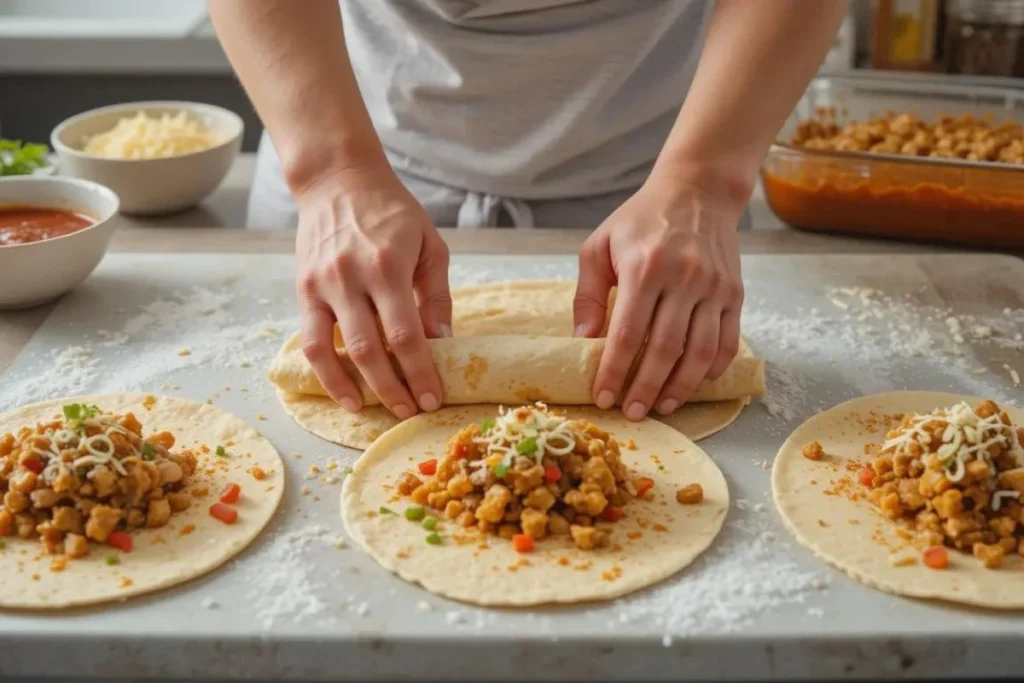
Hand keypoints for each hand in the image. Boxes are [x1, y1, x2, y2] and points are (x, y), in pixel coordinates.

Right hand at [295, 163, 450, 418]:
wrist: (338, 180)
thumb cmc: (392, 213)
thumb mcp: (429, 244)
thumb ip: (435, 295)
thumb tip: (443, 342)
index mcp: (388, 266)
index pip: (406, 334)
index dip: (420, 372)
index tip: (434, 397)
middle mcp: (352, 278)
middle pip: (372, 350)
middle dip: (395, 388)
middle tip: (412, 411)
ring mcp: (323, 286)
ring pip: (337, 351)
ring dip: (357, 388)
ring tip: (375, 410)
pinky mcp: (304, 290)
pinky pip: (311, 341)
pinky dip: (326, 372)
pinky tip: (344, 393)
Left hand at [573, 174, 743, 420]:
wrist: (697, 190)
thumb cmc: (640, 220)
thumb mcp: (599, 246)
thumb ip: (588, 294)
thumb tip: (583, 341)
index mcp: (645, 267)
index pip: (628, 334)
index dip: (615, 371)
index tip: (603, 396)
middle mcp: (683, 278)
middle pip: (664, 349)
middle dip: (645, 387)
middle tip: (632, 412)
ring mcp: (714, 287)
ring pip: (699, 352)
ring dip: (680, 387)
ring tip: (661, 406)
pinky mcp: (735, 293)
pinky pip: (726, 341)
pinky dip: (711, 369)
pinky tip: (693, 384)